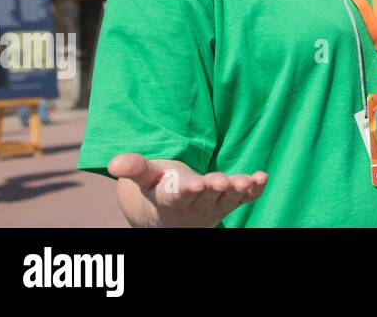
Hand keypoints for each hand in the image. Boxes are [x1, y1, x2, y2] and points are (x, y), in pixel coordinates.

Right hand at [109, 153, 266, 227]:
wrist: (175, 214)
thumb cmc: (160, 187)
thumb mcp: (146, 178)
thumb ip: (136, 168)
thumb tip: (114, 162)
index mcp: (172, 199)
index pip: (179, 196)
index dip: (187, 190)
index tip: (194, 183)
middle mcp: (195, 205)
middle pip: (206, 198)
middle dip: (214, 189)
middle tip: (221, 182)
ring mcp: (216, 206)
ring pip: (228, 201)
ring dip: (238, 191)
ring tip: (245, 181)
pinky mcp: (232, 202)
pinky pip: (246, 199)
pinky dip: (255, 190)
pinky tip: (262, 177)